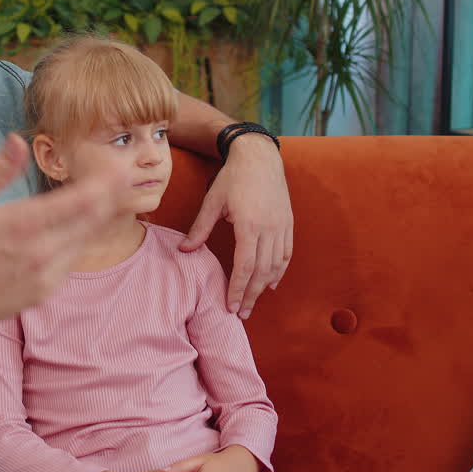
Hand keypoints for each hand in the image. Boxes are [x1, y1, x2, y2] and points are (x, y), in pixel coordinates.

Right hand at [0, 134, 125, 332]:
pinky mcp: (44, 293)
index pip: (81, 201)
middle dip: (110, 197)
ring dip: (94, 220)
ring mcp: (46, 277)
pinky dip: (75, 243)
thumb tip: (18, 140)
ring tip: (102, 200)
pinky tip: (69, 231)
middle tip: (122, 178)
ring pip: (84, 242)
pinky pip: (70, 262)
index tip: (119, 169)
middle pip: (92, 221)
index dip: (105, 184)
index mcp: (24, 224)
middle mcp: (42, 252)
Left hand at [179, 132, 291, 317]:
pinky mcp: (288, 223)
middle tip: (241, 314)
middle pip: (261, 272)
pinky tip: (271, 282)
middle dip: (251, 296)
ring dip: (265, 287)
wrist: (260, 157)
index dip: (238, 290)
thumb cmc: (233, 178)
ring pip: (275, 265)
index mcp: (248, 225)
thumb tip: (184, 251)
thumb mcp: (212, 201)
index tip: (231, 306)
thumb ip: (200, 228)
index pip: (244, 267)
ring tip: (254, 303)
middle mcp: (269, 229)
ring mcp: (281, 226)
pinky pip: (286, 253)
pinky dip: (280, 270)